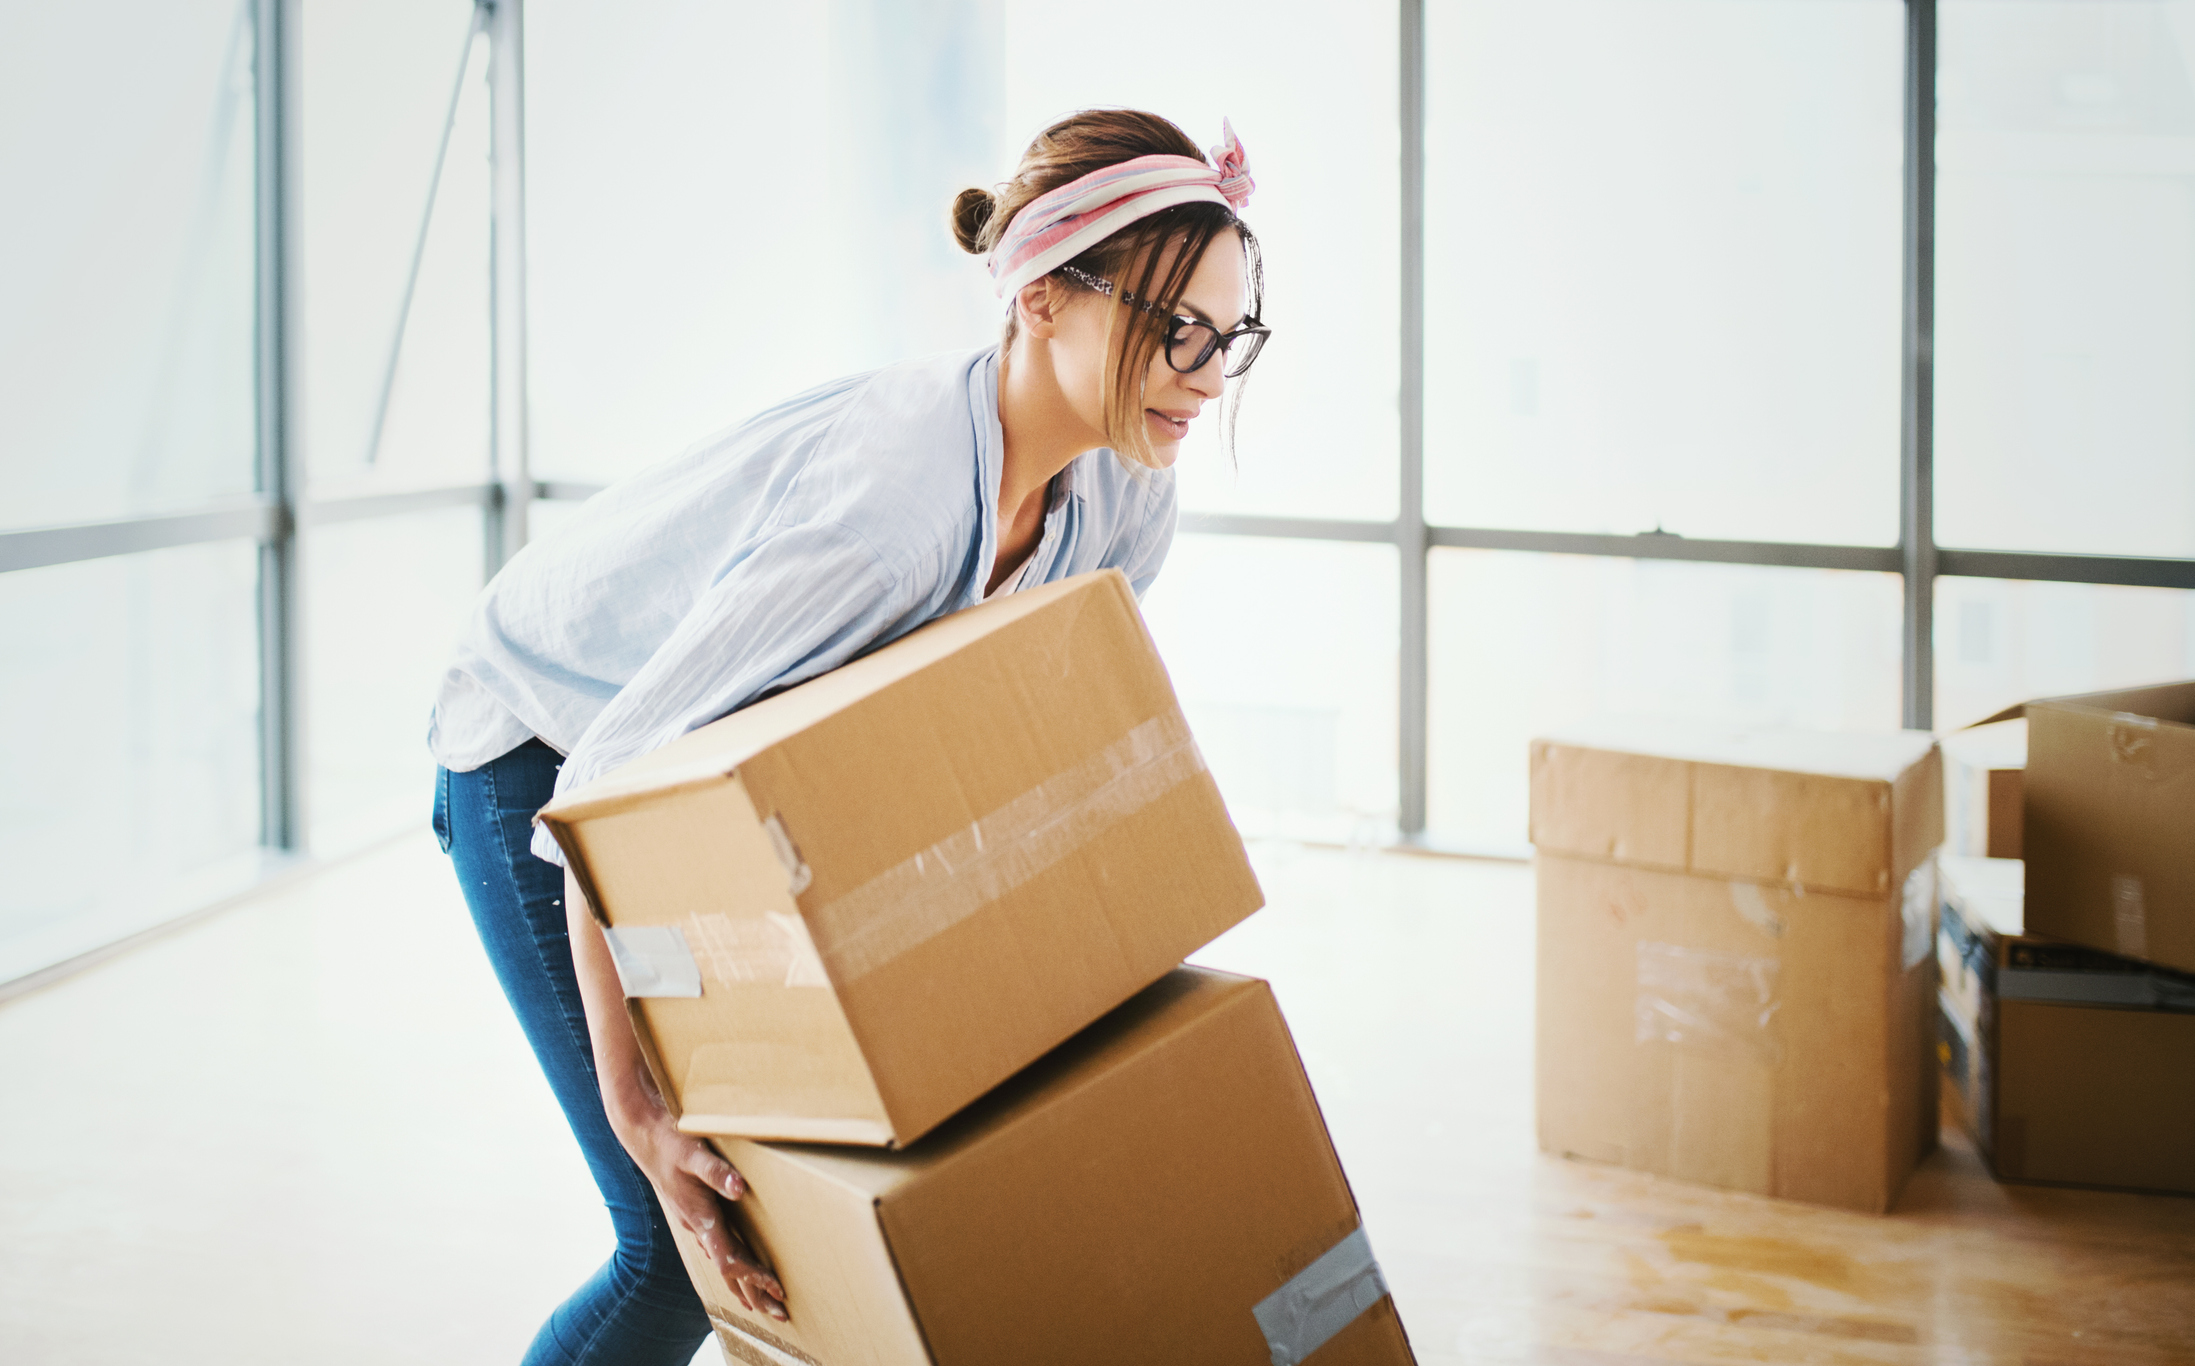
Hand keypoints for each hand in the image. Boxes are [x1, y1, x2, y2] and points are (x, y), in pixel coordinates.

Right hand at [563, 867, 787, 1319]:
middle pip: (689, 1204)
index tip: (740, 1180)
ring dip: (737, 1264)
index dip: (705, 1164)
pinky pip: (712, 1225)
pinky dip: (737, 1257)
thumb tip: (599, 886)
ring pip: (702, 1228)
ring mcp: (667, 1174)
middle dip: (724, 1237)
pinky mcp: (685, 1182)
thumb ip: (624, 937)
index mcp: (645, 1111)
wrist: (606, 1055)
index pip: (675, 1142)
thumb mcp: (626, 976)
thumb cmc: (626, 1008)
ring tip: (773, 1299)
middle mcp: (655, 1153)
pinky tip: (767, 1289)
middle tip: (762, 1273)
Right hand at [609, 1086, 788, 1320]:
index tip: (777, 1288)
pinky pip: (716, 1249)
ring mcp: (694, 1222)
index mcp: (700, 1217)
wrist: (643, 1136)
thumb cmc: (671, 1142)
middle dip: (754, 1293)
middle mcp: (696, 1226)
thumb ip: (716, 1171)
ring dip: (743, 1284)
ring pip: (721, 1262)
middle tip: (780, 1315)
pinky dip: (732, 1266)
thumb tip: (739, 1189)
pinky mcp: (694, 1214)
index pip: (730, 1260)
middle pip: (728, 1271)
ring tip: (762, 1304)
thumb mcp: (694, 1153)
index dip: (754, 1276)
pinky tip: (735, 1270)